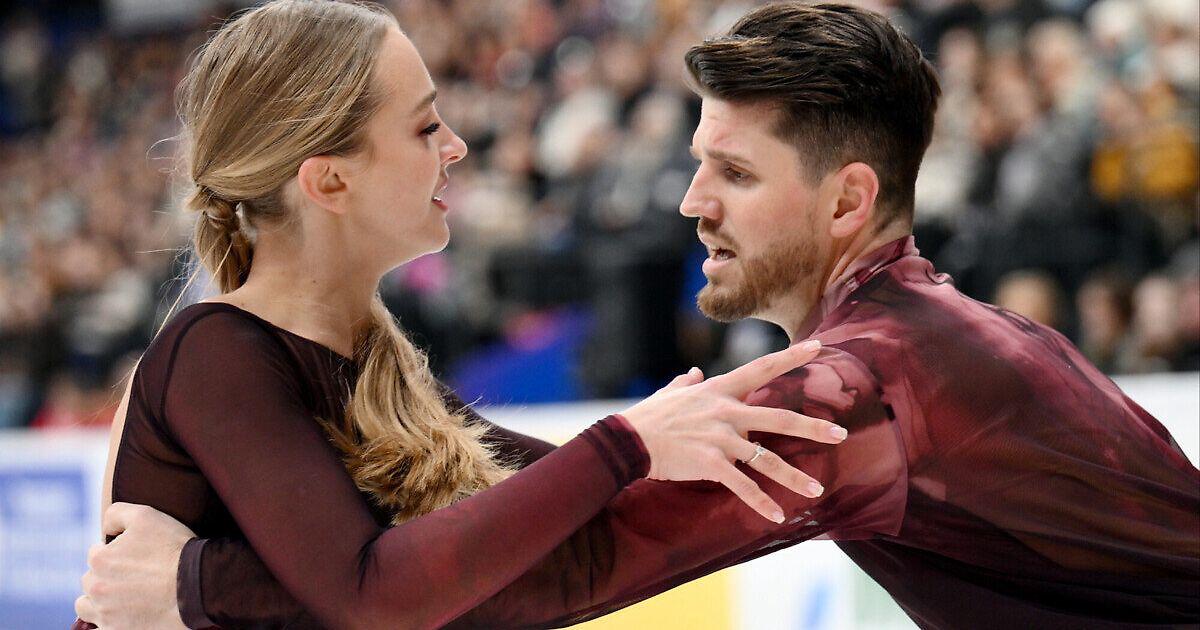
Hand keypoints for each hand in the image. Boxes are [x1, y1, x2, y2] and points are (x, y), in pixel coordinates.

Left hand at [76, 503, 193, 628]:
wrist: (198, 584)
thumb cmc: (174, 548)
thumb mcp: (146, 516)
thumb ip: (116, 514)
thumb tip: (104, 529)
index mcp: (100, 559)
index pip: (96, 554)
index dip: (116, 553)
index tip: (136, 558)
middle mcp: (96, 588)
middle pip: (91, 580)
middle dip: (107, 577)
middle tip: (135, 577)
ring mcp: (105, 613)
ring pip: (86, 606)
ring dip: (98, 601)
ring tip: (123, 598)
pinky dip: (106, 623)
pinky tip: (120, 616)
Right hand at [621, 340, 843, 522]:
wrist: (628, 440)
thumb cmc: (649, 416)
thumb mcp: (671, 393)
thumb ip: (687, 383)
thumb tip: (695, 373)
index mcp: (720, 390)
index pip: (762, 368)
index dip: (792, 357)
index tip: (819, 346)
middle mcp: (726, 411)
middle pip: (779, 417)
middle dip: (813, 427)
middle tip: (841, 434)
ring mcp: (720, 438)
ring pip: (766, 459)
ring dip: (793, 476)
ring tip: (816, 490)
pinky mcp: (711, 463)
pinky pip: (742, 485)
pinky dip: (760, 502)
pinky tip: (776, 516)